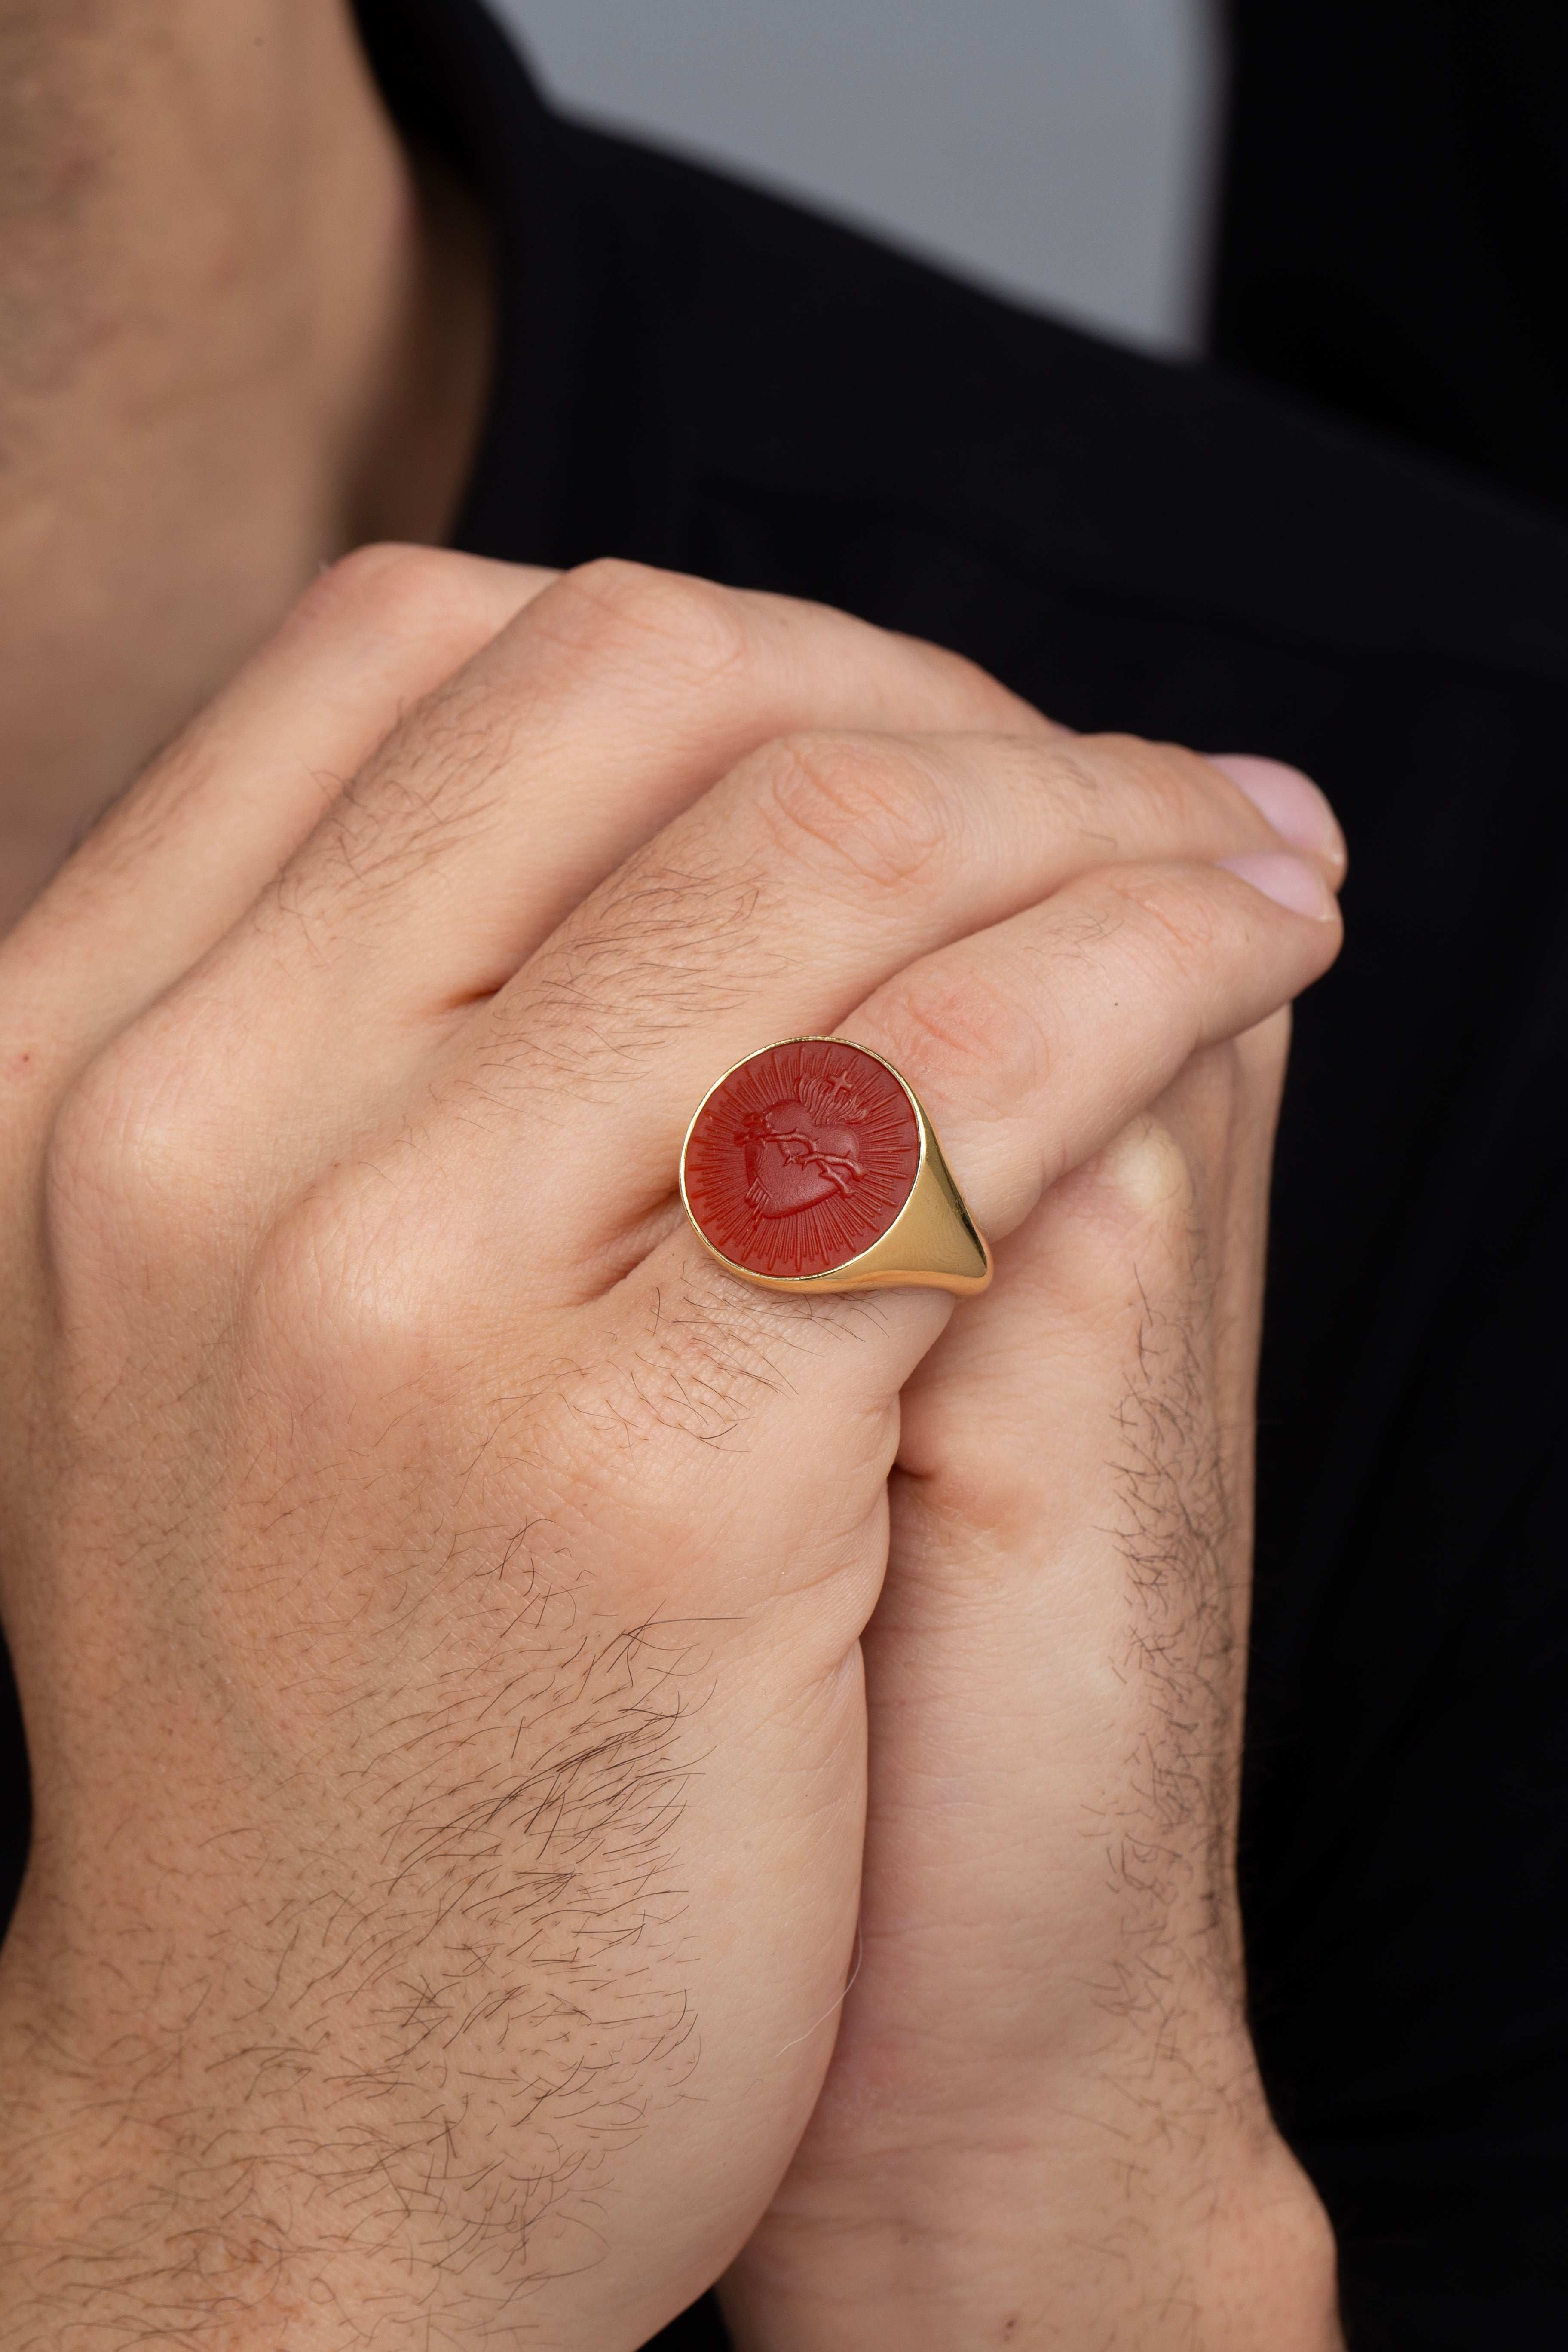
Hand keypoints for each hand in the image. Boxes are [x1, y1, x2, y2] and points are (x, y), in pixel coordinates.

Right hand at [0, 554, 1338, 2348]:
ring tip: (1234, 856)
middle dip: (938, 696)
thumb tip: (685, 756)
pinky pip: (959, 1098)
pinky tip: (1250, 965)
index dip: (709, 639)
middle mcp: (199, 1141)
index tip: (894, 721)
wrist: (313, 2108)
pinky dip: (1158, 973)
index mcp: (84, 1064)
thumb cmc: (330, 1692)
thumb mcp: (250, 1310)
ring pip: (830, 852)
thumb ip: (398, 1032)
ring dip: (1098, 810)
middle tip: (1123, 781)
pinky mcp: (642, 1477)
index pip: (412, 648)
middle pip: (641, 690)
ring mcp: (402, 1300)